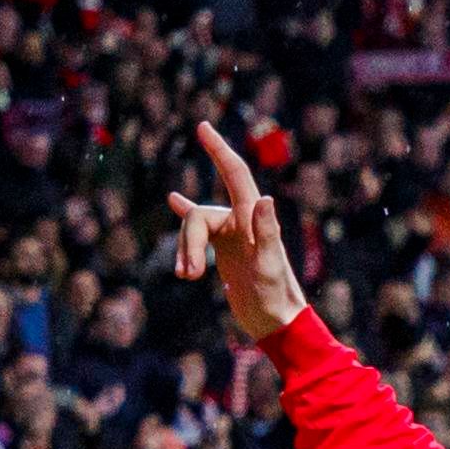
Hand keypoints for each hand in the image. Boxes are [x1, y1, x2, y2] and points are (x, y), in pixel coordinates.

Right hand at [167, 120, 308, 340]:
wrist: (276, 321)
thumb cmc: (275, 296)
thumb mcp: (270, 265)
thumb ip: (269, 232)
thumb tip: (264, 198)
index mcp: (253, 219)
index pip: (234, 175)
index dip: (219, 150)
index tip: (203, 127)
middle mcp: (242, 221)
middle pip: (200, 214)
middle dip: (188, 241)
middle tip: (189, 277)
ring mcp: (232, 234)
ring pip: (194, 227)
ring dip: (185, 252)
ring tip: (187, 278)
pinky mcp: (224, 248)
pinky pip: (199, 227)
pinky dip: (184, 215)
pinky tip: (173, 199)